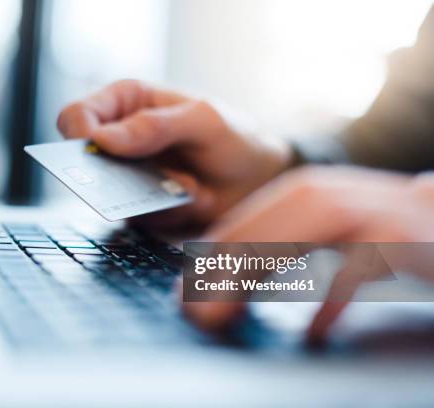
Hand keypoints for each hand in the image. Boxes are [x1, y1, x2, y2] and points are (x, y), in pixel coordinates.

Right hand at [57, 79, 291, 229]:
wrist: (258, 180)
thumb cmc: (233, 136)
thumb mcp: (203, 121)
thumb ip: (155, 126)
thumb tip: (103, 139)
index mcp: (126, 103)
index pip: (77, 115)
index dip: (79, 135)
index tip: (98, 152)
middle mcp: (120, 139)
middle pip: (81, 161)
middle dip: (112, 176)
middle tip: (147, 178)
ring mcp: (128, 176)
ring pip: (107, 195)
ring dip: (149, 196)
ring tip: (189, 185)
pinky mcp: (139, 207)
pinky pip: (135, 217)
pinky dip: (166, 212)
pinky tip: (194, 197)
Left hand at [182, 166, 433, 338]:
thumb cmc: (375, 234)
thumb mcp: (319, 235)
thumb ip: (276, 251)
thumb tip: (220, 285)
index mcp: (301, 194)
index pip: (243, 223)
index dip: (209, 260)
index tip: (186, 295)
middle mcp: (328, 193)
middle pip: (265, 226)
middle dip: (224, 269)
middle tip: (199, 311)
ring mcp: (365, 210)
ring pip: (302, 233)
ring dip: (261, 271)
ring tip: (230, 309)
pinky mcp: (399, 236)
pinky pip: (360, 265)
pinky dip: (334, 295)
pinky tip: (315, 329)